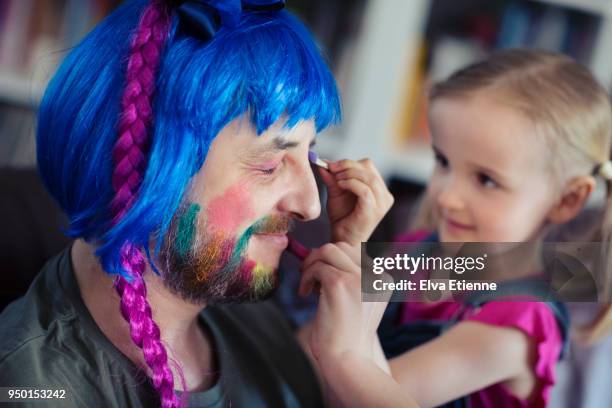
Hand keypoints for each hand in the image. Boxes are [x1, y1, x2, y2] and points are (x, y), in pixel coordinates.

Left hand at [299, 242, 391, 360]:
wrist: (347, 361)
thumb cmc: (346, 335)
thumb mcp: (356, 302)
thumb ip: (350, 278)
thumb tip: (323, 252)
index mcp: (383, 281)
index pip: (354, 252)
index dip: (332, 261)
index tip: (320, 278)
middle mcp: (375, 276)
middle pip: (341, 246)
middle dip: (320, 257)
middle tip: (309, 276)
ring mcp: (359, 278)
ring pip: (328, 250)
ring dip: (311, 264)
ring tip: (307, 285)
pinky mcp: (340, 284)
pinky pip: (317, 266)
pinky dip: (306, 276)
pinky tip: (305, 293)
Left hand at [319, 159, 393, 244]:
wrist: (342, 240)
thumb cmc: (342, 218)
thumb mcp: (336, 193)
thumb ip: (332, 178)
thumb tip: (323, 162)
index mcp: (379, 189)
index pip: (368, 166)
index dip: (350, 163)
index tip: (332, 166)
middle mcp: (384, 195)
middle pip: (368, 168)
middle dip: (347, 165)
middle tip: (331, 168)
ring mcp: (381, 204)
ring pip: (368, 177)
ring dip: (349, 173)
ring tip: (336, 179)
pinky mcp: (373, 210)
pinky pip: (365, 190)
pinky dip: (351, 183)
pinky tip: (339, 185)